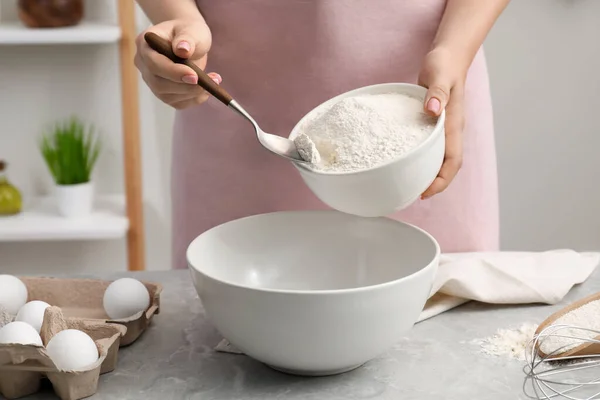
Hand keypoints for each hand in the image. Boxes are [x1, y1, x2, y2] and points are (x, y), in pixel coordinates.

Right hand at [135, 19, 221, 108]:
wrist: (188, 41)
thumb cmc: (189, 32)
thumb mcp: (191, 29)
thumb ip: (187, 38)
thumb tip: (182, 50)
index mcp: (145, 44)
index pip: (154, 63)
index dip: (173, 72)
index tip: (195, 75)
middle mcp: (143, 64)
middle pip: (158, 83)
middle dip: (185, 86)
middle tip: (209, 83)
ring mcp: (152, 80)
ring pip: (167, 96)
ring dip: (193, 93)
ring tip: (214, 82)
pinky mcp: (163, 93)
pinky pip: (177, 103)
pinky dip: (194, 99)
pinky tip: (207, 90)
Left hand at [418, 47, 465, 198]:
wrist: (448, 55)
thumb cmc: (444, 64)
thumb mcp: (439, 74)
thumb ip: (437, 92)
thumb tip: (433, 110)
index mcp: (454, 125)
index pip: (453, 161)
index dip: (441, 180)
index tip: (425, 192)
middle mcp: (449, 131)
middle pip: (445, 166)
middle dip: (432, 183)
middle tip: (410, 194)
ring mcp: (441, 128)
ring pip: (436, 157)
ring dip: (425, 172)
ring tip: (406, 183)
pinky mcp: (431, 123)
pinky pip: (426, 146)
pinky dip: (417, 157)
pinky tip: (402, 160)